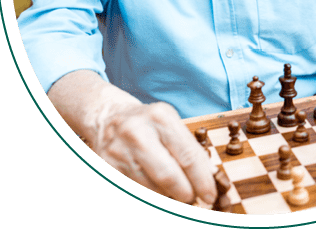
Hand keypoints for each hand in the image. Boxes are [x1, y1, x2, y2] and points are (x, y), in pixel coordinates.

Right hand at [48, 71, 216, 204]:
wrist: (109, 117)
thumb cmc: (148, 123)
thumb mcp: (170, 124)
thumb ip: (189, 148)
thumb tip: (209, 176)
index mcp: (160, 117)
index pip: (187, 155)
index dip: (202, 180)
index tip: (210, 195)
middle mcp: (137, 132)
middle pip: (168, 176)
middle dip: (185, 193)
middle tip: (192, 198)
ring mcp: (118, 151)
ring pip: (150, 189)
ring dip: (167, 197)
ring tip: (173, 192)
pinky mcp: (105, 167)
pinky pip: (133, 192)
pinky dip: (148, 196)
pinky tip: (155, 192)